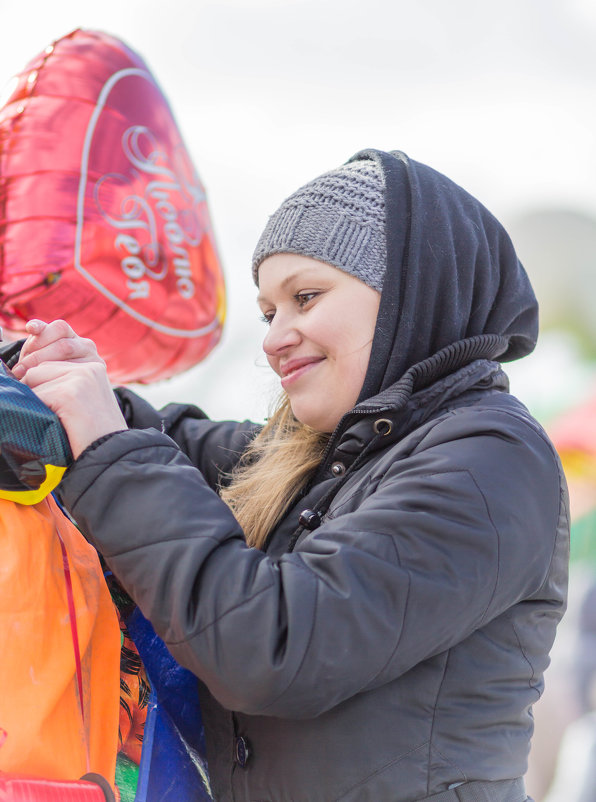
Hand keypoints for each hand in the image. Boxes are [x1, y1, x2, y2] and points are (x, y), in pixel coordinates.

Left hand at [13, 319, 127, 458]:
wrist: (110, 449)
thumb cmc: (91, 426)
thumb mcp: (80, 390)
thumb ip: (62, 370)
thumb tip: (24, 363)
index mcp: (94, 360)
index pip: (62, 329)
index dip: (43, 330)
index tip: (32, 328)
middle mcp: (91, 362)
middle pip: (41, 358)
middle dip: (28, 372)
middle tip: (30, 390)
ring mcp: (82, 374)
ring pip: (34, 375)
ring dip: (35, 395)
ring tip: (56, 412)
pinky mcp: (72, 389)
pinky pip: (35, 393)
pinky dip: (38, 408)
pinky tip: (56, 418)